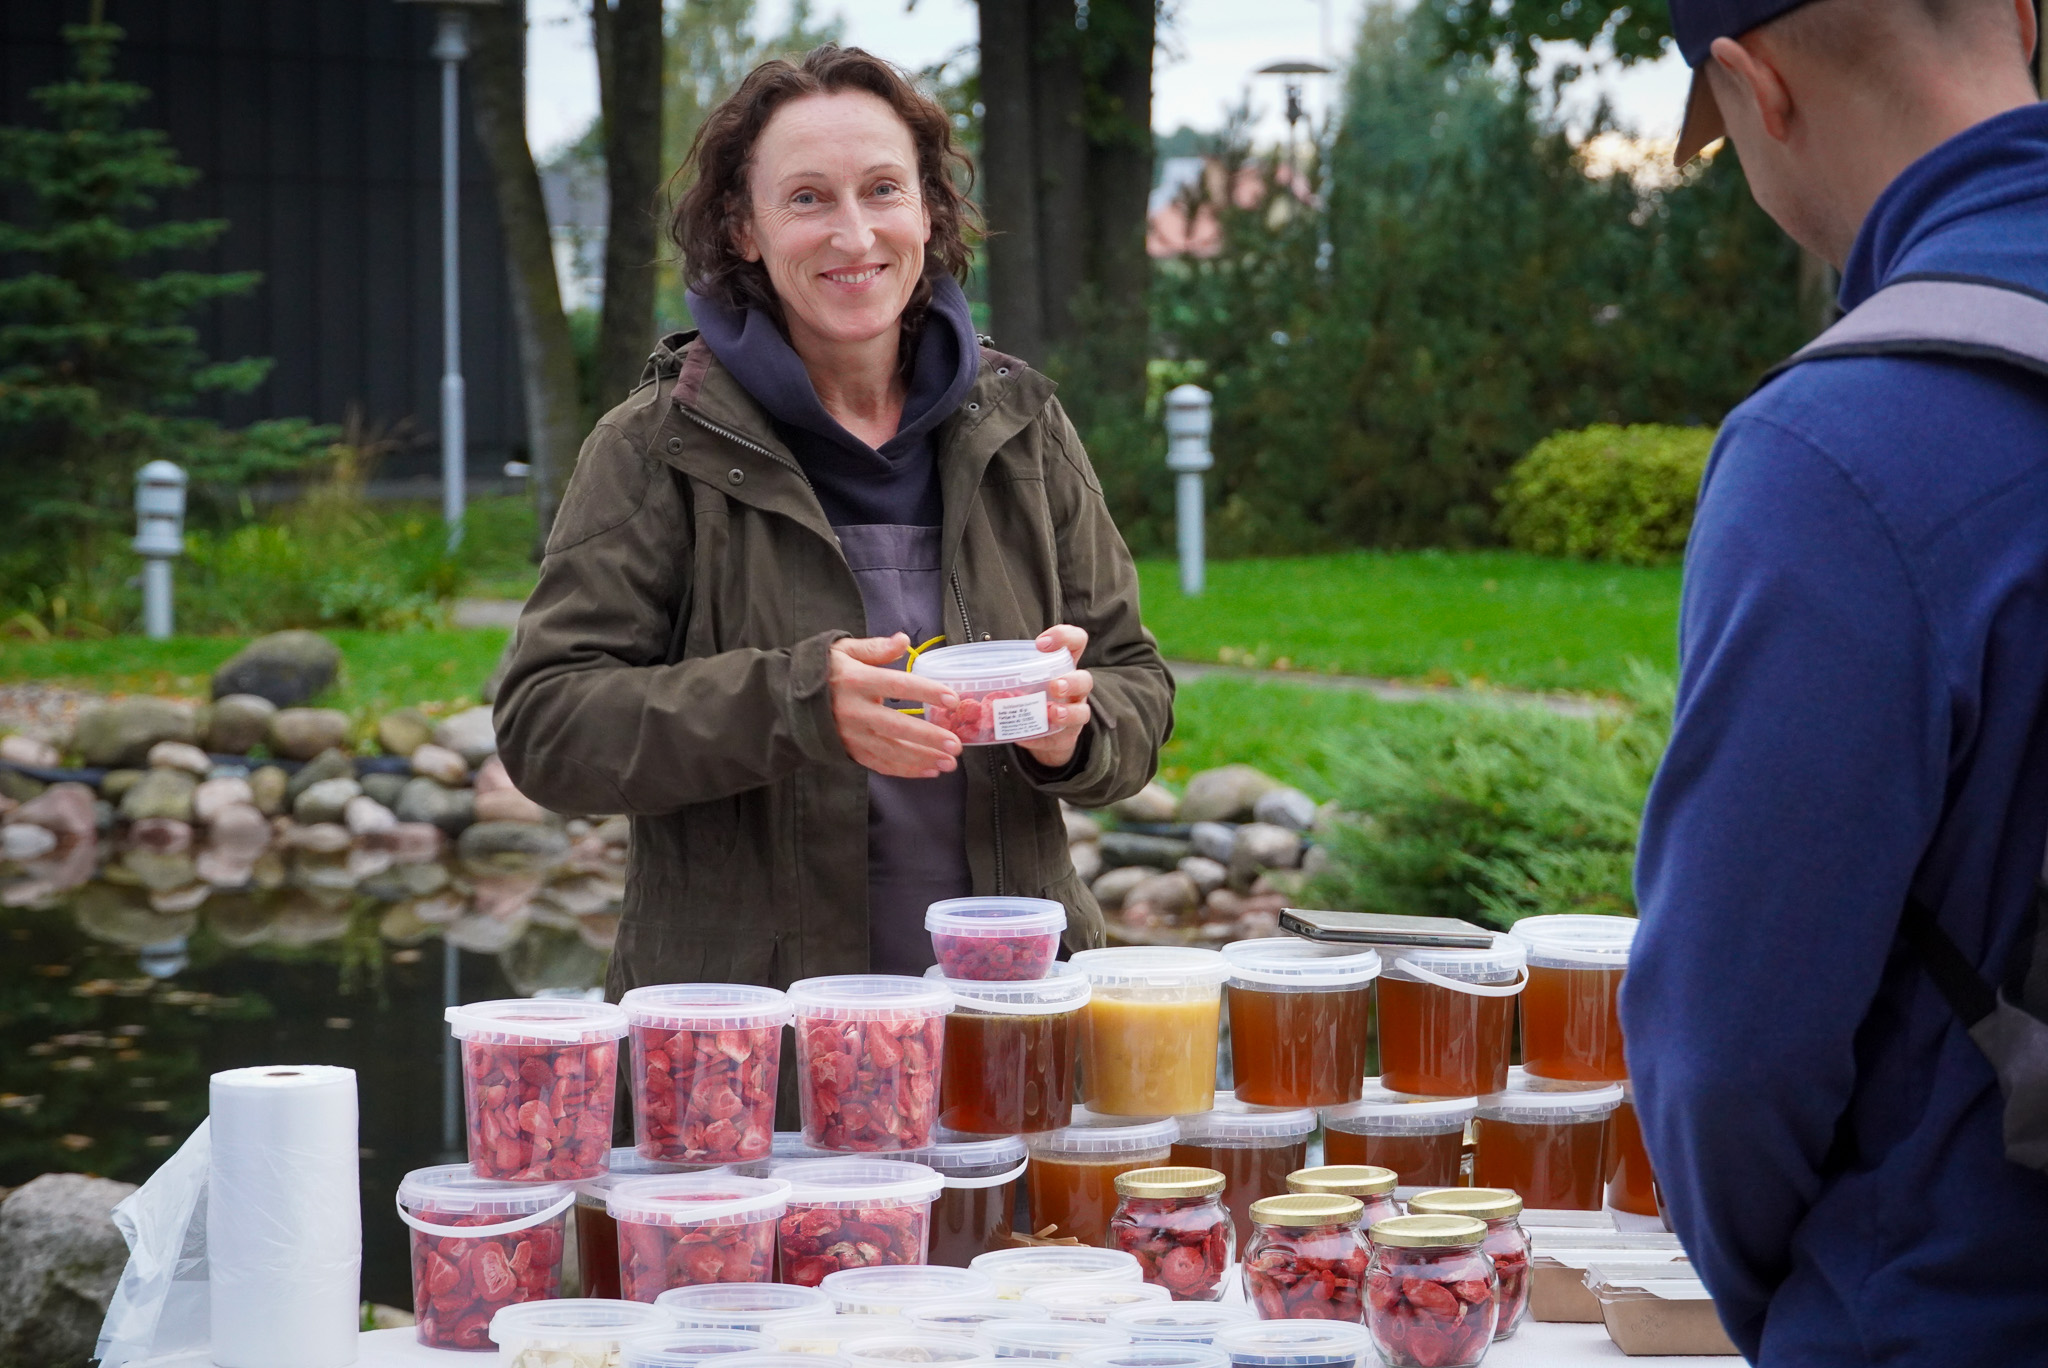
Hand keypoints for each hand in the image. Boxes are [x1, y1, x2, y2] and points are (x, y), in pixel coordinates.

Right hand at [828, 634, 964, 778]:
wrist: (788, 699)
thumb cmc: (824, 671)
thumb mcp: (843, 650)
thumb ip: (875, 647)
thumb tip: (903, 640)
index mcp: (856, 681)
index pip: (898, 685)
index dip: (926, 692)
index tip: (952, 699)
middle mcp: (854, 711)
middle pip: (897, 727)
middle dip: (928, 738)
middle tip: (956, 744)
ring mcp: (852, 735)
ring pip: (891, 751)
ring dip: (923, 759)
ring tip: (949, 762)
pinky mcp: (850, 751)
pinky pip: (881, 764)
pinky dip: (906, 771)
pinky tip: (929, 770)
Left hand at [1014, 624, 1093, 769]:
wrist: (1046, 733)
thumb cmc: (1033, 697)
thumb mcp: (1024, 680)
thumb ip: (1008, 673)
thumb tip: (965, 674)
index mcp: (1063, 667)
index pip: (1076, 642)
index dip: (1064, 637)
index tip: (1041, 644)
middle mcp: (1074, 689)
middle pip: (1085, 679)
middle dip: (1071, 681)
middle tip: (1055, 685)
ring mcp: (1074, 713)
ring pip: (1082, 711)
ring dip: (1067, 712)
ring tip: (1052, 712)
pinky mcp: (1066, 735)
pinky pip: (1061, 737)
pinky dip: (1042, 737)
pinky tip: (1027, 738)